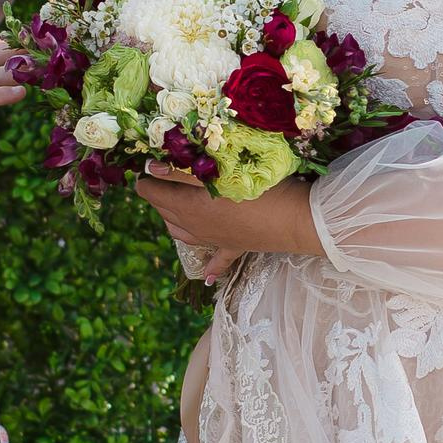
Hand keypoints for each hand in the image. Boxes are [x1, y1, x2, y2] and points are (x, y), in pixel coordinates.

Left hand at [136, 163, 324, 260]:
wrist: (296, 219)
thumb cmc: (258, 189)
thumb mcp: (218, 173)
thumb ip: (181, 171)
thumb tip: (149, 170)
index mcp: (186, 206)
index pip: (152, 192)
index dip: (146, 177)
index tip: (147, 164)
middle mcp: (194, 227)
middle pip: (164, 210)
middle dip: (157, 194)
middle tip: (160, 174)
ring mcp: (214, 240)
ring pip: (181, 233)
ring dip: (173, 219)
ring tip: (173, 204)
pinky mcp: (235, 247)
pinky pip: (217, 260)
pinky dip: (211, 266)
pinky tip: (208, 279)